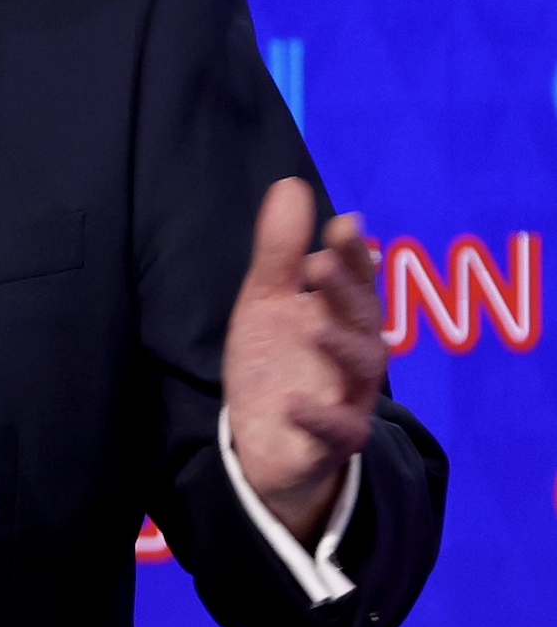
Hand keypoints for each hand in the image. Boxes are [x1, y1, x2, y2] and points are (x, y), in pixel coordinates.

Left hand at [223, 177, 385, 544]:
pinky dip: (320, 417)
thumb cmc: (274, 362)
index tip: (344, 225)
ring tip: (314, 328)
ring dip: (342, 347)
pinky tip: (293, 402)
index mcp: (338, 317)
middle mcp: (351, 355)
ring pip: (363, 372)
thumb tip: (291, 184)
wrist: (264, 440)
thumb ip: (279, 251)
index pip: (356, 282)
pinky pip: (338, 432)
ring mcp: (346, 398)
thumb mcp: (265, 302)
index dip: (354, 256)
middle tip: (321, 264)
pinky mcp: (331, 442)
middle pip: (363, 321)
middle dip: (347, 293)